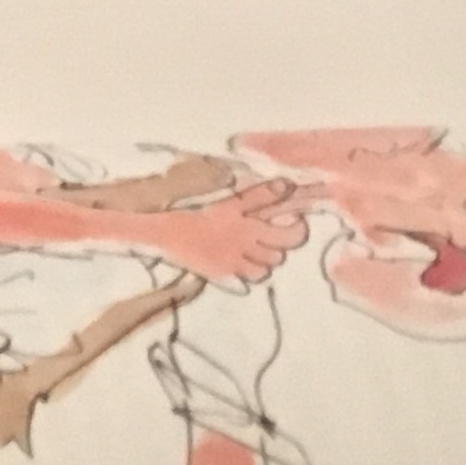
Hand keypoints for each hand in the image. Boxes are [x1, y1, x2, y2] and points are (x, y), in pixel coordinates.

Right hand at [143, 175, 307, 286]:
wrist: (167, 232)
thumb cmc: (198, 210)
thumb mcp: (230, 199)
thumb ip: (260, 195)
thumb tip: (286, 185)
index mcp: (248, 222)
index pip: (289, 233)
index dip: (298, 229)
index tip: (295, 220)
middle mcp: (246, 245)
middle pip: (279, 253)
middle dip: (280, 244)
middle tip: (272, 233)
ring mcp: (236, 263)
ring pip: (266, 268)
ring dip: (266, 258)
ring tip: (256, 247)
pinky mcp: (225, 276)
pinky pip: (250, 279)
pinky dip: (251, 271)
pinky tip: (243, 260)